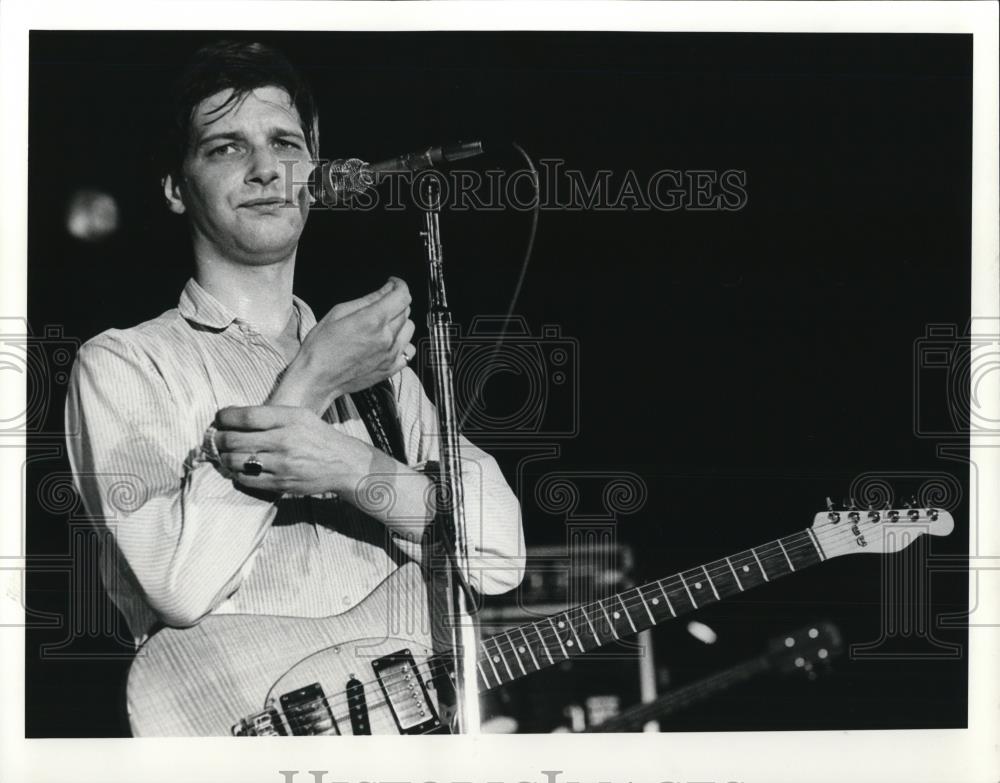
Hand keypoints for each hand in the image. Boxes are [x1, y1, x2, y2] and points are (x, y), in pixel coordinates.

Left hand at [213, 405, 373, 495]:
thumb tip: (235, 417)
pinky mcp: (280, 484)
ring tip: (224, 453)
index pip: (247, 416)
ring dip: (224, 457)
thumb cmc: (318, 436)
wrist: (342, 464)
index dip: (226, 417)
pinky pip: (246, 480)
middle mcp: (285, 441)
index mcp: (290, 419)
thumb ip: (271, 415)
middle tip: (214, 438)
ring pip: (237, 461)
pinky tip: (237, 468)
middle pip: (236, 440)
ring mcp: (282, 465)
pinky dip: (236, 473)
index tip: (219, 418)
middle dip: (218, 439)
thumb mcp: (300, 416)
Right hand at [271, 277, 414, 410]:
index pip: (402, 296)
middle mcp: (386, 338)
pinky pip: (408, 350)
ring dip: (400, 322)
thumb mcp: (338, 313)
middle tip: (381, 304)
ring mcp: (391, 355)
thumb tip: (386, 290)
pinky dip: (402, 343)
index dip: (399, 285)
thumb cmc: (321, 348)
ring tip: (383, 324)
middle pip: (406, 311)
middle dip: (395, 303)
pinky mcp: (391, 368)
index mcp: (373, 321)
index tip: (393, 284)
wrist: (317, 379)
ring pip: (409, 329)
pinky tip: (388, 343)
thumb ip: (367, 300)